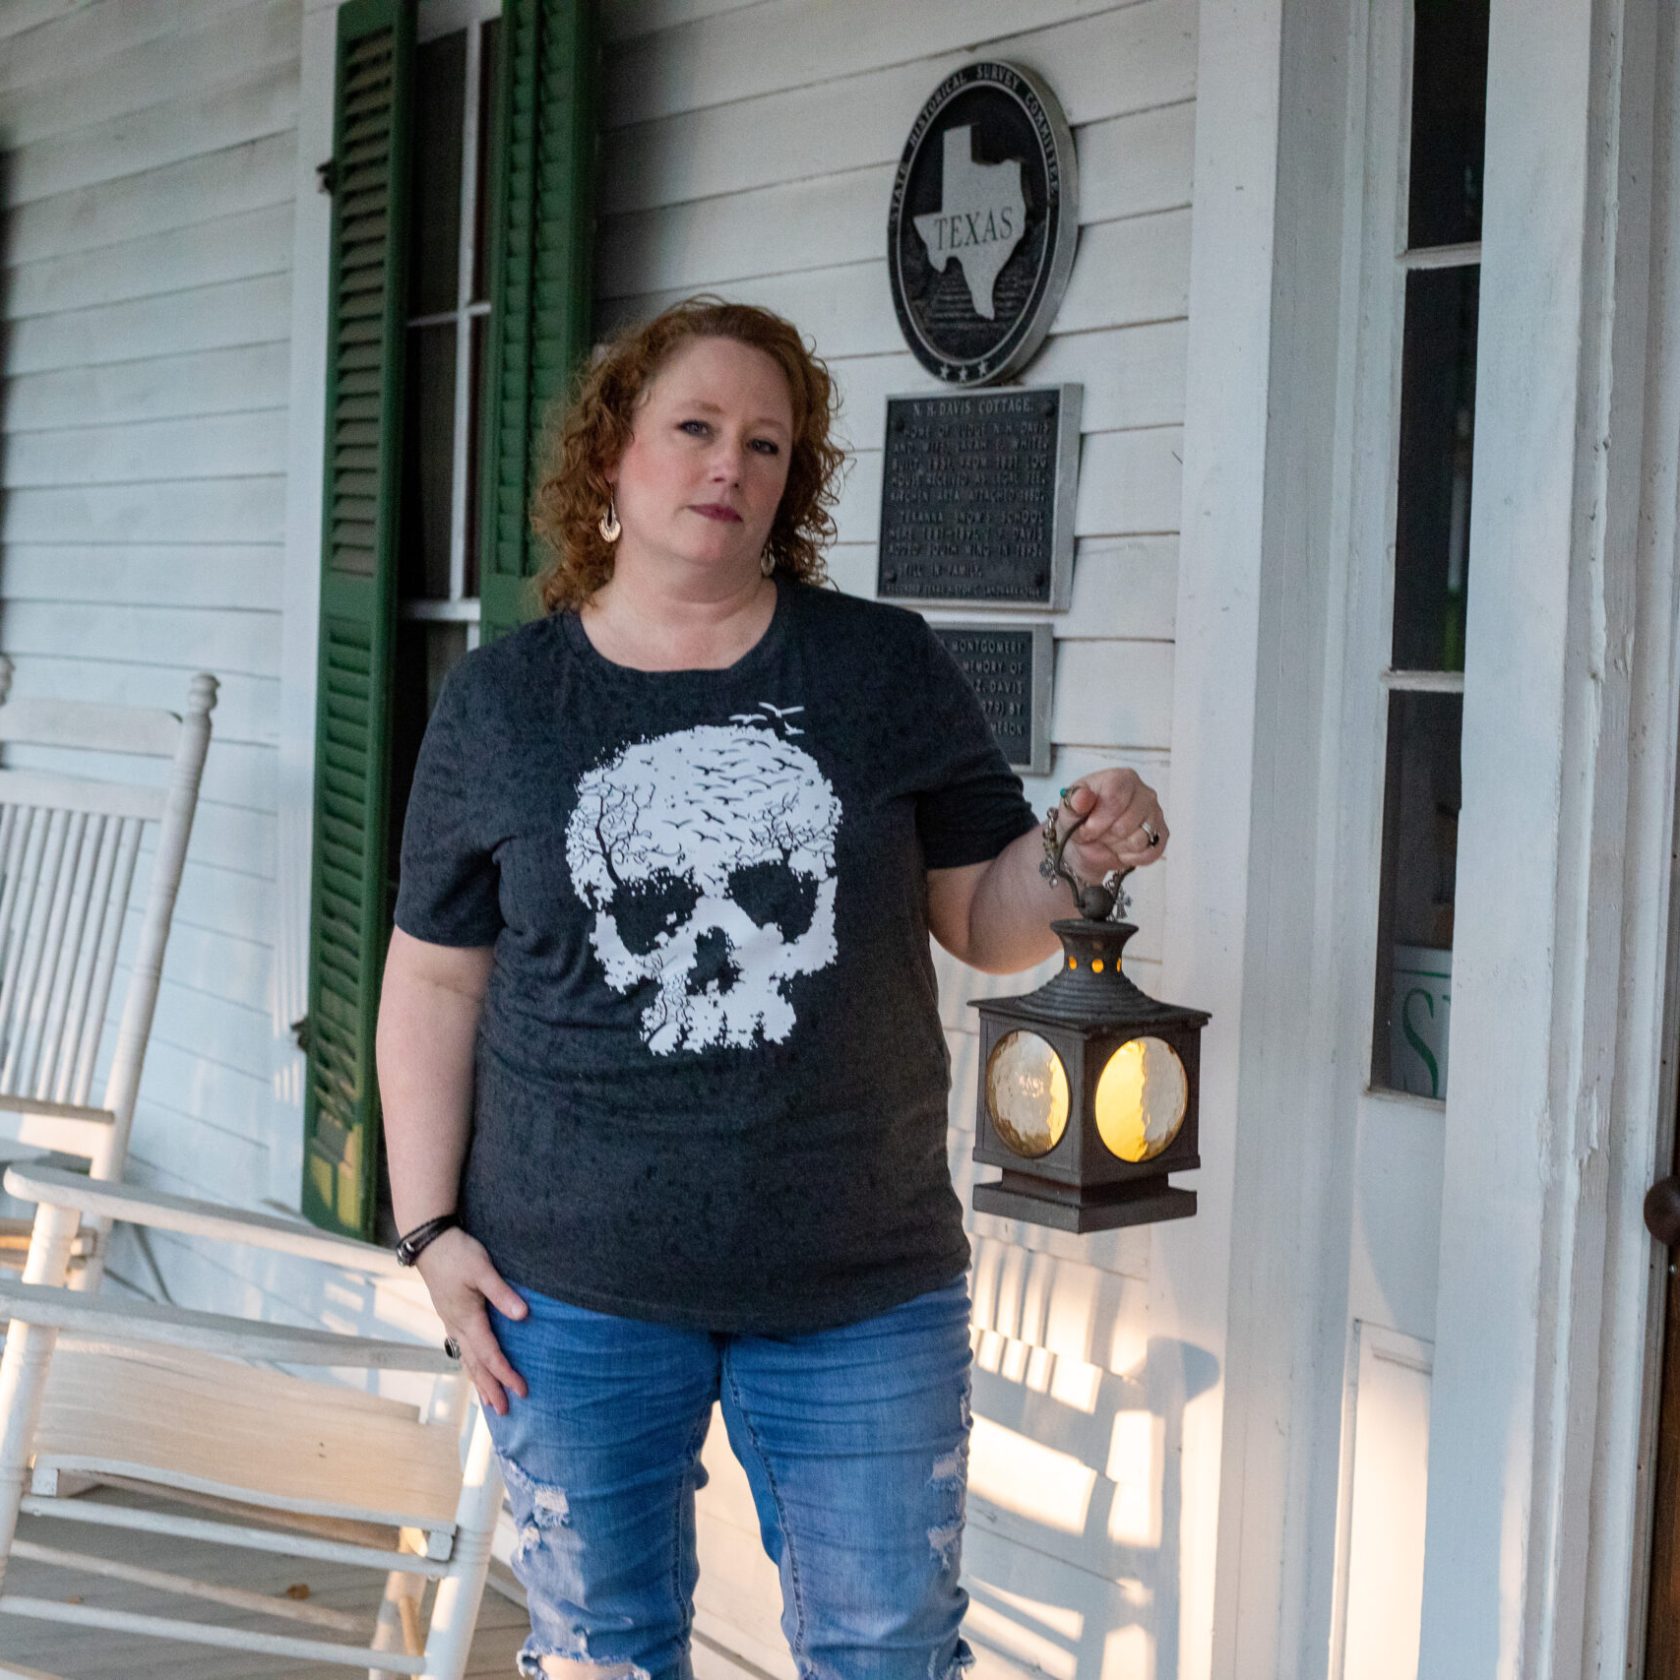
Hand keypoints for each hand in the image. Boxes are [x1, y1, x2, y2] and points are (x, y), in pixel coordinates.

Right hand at [414, 1228, 528, 1414]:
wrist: (430, 1243)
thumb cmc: (458, 1253)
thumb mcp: (482, 1270)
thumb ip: (502, 1293)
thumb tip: (523, 1315)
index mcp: (467, 1318)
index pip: (490, 1354)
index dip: (506, 1374)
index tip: (521, 1390)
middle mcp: (457, 1326)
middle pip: (476, 1365)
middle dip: (491, 1388)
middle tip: (505, 1411)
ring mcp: (451, 1322)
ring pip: (466, 1359)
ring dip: (479, 1381)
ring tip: (489, 1401)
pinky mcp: (450, 1315)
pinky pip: (461, 1348)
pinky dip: (470, 1365)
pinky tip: (474, 1369)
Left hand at [1060, 769, 1167, 882]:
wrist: (1088, 843)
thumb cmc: (1081, 819)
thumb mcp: (1068, 809)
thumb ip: (1073, 802)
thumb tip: (1082, 797)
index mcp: (1122, 778)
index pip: (1115, 799)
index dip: (1098, 820)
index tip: (1086, 828)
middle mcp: (1144, 793)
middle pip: (1126, 824)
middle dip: (1106, 835)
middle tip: (1098, 833)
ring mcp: (1155, 814)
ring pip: (1139, 840)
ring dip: (1118, 847)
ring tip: (1110, 839)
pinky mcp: (1161, 835)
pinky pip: (1150, 853)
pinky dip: (1131, 857)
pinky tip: (1122, 849)